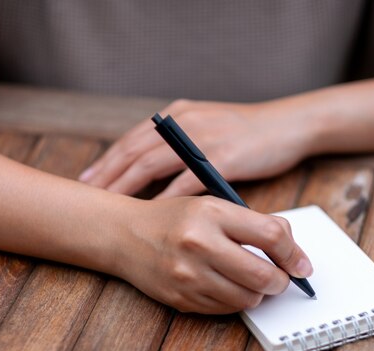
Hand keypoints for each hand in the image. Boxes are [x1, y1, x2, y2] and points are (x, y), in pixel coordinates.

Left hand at [79, 99, 311, 197]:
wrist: (287, 126)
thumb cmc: (248, 133)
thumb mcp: (209, 127)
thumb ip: (181, 141)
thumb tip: (155, 167)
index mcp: (179, 115)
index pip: (134, 139)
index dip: (109, 159)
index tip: (89, 179)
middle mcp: (185, 123)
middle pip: (135, 150)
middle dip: (108, 174)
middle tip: (86, 195)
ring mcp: (203, 139)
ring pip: (152, 164)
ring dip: (126, 185)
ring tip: (108, 204)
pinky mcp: (223, 158)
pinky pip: (186, 181)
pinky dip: (165, 197)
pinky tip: (151, 212)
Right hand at [112, 196, 312, 313]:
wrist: (125, 235)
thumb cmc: (174, 219)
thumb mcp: (213, 206)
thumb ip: (253, 224)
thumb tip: (292, 250)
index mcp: (211, 213)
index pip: (270, 235)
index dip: (294, 254)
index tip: (301, 265)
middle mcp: (199, 244)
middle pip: (263, 275)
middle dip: (280, 281)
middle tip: (279, 278)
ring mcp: (188, 275)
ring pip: (247, 299)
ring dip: (257, 293)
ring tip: (250, 280)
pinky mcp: (181, 298)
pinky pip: (225, 310)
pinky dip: (234, 301)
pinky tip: (226, 285)